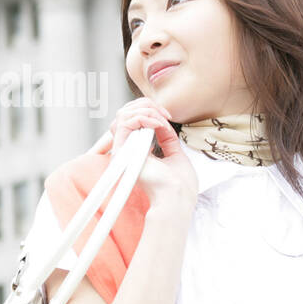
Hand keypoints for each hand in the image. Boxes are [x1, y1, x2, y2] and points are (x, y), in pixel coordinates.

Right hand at [89, 98, 196, 212]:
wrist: (178, 197)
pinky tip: (158, 124)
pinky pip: (125, 123)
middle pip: (124, 113)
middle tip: (165, 116)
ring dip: (147, 111)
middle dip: (146, 106)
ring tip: (162, 121)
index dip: (148, 111)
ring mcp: (124, 151)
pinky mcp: (124, 152)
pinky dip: (144, 118)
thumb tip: (162, 123)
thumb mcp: (174, 154)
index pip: (131, 121)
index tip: (167, 118)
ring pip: (123, 115)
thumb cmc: (179, 185)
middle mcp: (127, 150)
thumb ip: (167, 138)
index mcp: (137, 152)